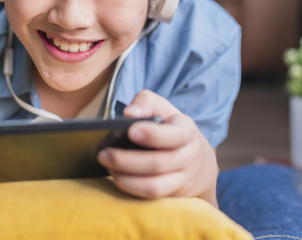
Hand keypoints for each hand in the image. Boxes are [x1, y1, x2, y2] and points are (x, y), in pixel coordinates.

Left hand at [97, 90, 218, 206]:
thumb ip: (146, 102)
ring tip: (108, 168)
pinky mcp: (173, 195)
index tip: (131, 131)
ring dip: (127, 179)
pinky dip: (131, 189)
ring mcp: (183, 179)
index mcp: (188, 131)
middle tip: (103, 154)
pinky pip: (151, 198)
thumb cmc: (171, 128)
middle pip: (159, 163)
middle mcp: (190, 157)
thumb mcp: (163, 109)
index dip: (153, 135)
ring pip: (154, 186)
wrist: (197, 161)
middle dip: (127, 160)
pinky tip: (116, 178)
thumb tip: (129, 113)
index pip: (176, 135)